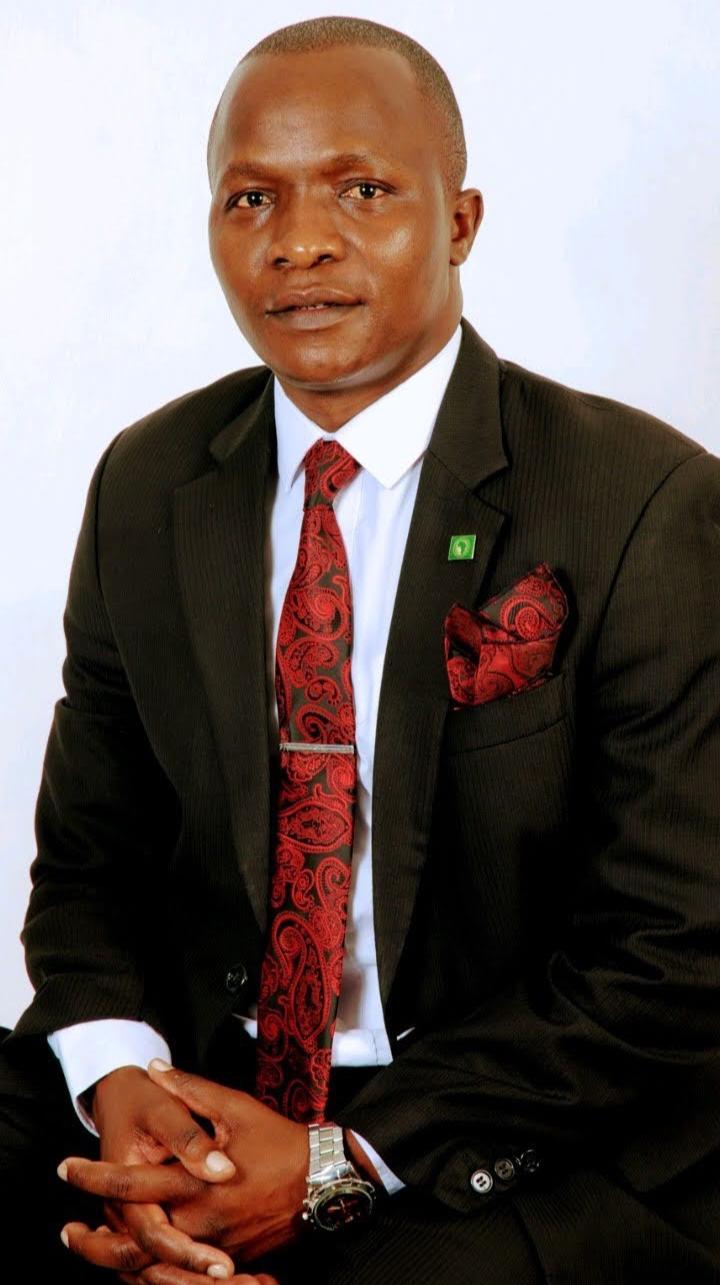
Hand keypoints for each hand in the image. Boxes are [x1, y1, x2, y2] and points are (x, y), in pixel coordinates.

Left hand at [60, 1060, 310, 1269]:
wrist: (325, 1183)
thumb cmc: (281, 1143)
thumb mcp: (236, 1107)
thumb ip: (190, 1090)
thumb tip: (156, 1067)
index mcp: (196, 1184)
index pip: (130, 1186)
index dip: (92, 1177)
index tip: (65, 1168)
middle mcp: (199, 1223)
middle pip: (132, 1241)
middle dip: (93, 1241)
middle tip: (66, 1232)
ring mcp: (212, 1247)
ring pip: (153, 1265)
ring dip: (118, 1259)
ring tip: (93, 1246)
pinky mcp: (226, 1260)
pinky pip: (180, 1274)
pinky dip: (153, 1269)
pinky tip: (137, 1259)